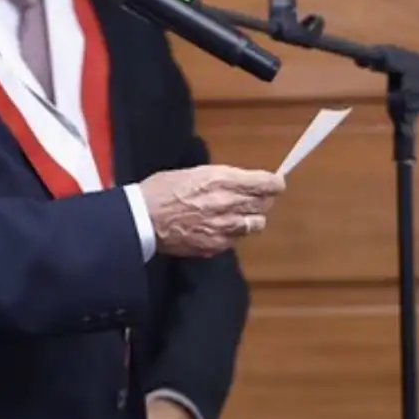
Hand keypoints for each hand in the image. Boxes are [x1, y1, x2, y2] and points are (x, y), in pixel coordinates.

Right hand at [139, 166, 285, 258]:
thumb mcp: (195, 172)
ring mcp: (224, 228)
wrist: (142, 219)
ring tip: (238, 215)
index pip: (265, 184)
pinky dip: (234, 233)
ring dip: (251, 218)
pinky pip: (236, 239)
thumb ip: (224, 178)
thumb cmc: (163, 189)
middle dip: (263, 200)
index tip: (276, 183)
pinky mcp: (216, 246)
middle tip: (256, 198)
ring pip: (256, 224)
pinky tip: (220, 228)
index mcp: (222, 180)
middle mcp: (228, 204)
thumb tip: (243, 182)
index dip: (274, 184)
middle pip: (264, 204)